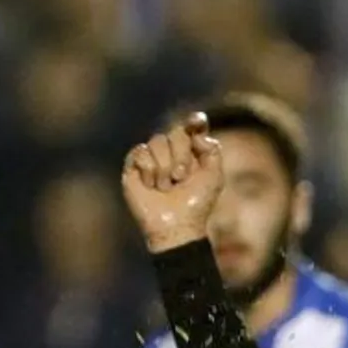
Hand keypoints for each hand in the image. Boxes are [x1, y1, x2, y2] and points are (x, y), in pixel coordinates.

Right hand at [121, 113, 223, 252]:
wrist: (177, 225)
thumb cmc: (196, 204)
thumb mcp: (214, 176)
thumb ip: (212, 149)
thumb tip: (196, 133)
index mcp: (192, 151)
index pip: (192, 127)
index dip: (194, 122)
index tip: (197, 123)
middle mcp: (171, 151)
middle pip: (175, 132)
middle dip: (181, 155)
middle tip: (181, 177)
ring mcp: (152, 157)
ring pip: (157, 141)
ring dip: (165, 167)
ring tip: (167, 186)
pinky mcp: (134, 166)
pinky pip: (140, 151)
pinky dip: (149, 170)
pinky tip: (151, 185)